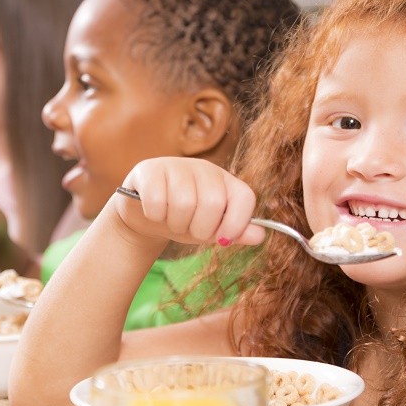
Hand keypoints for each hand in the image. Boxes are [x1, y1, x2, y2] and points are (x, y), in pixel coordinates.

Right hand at [114, 157, 265, 246]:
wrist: (145, 215)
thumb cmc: (185, 220)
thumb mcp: (212, 229)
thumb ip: (236, 232)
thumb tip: (259, 235)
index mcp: (226, 182)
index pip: (245, 197)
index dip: (237, 224)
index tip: (222, 240)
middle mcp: (205, 168)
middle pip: (213, 202)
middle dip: (200, 228)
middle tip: (190, 229)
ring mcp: (177, 166)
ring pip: (184, 203)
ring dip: (176, 224)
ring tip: (172, 220)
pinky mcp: (150, 170)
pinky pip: (157, 200)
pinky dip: (155, 216)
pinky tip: (154, 211)